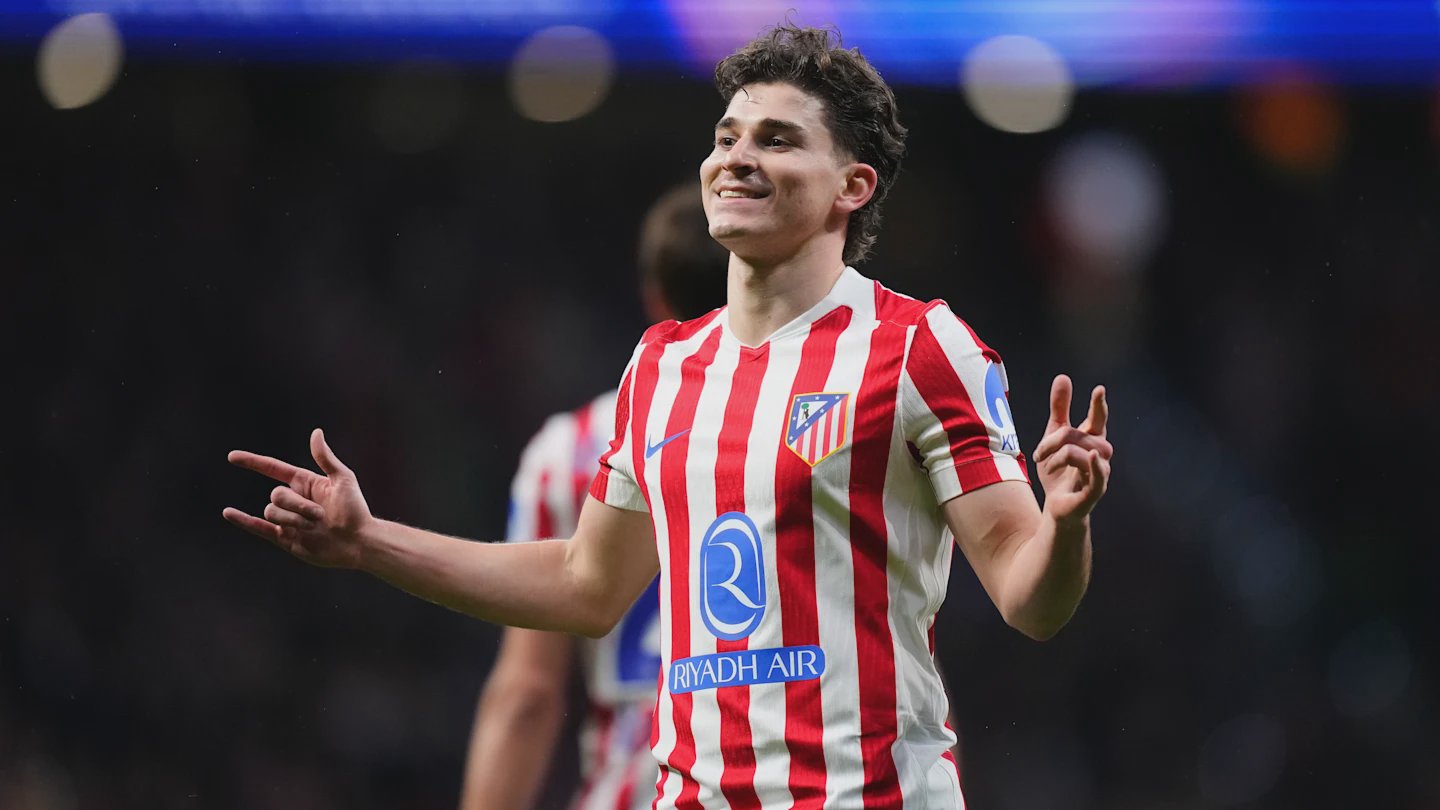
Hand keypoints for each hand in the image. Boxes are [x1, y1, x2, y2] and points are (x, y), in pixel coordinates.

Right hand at [222, 428, 372, 568]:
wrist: (358, 543)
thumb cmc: (356, 510)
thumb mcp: (343, 479)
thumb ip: (325, 458)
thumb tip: (316, 433)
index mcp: (305, 483)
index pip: (272, 468)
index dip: (253, 462)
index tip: (232, 457)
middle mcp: (294, 500)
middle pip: (276, 495)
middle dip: (297, 505)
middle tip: (320, 515)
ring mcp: (288, 520)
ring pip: (271, 512)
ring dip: (293, 519)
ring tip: (315, 527)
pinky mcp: (285, 538)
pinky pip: (258, 528)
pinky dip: (242, 521)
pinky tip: (228, 513)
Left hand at [1032, 375, 1112, 529]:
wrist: (1056, 509)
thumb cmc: (1058, 473)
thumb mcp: (1053, 437)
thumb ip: (1060, 409)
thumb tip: (1063, 377)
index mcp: (1091, 441)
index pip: (1098, 420)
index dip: (1098, 406)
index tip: (1098, 390)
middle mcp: (1099, 456)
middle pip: (1078, 434)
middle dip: (1054, 439)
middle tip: (1039, 453)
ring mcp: (1099, 474)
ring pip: (1080, 451)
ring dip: (1057, 455)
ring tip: (1046, 466)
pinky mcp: (1094, 493)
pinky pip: (1099, 477)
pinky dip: (1097, 466)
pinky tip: (1093, 456)